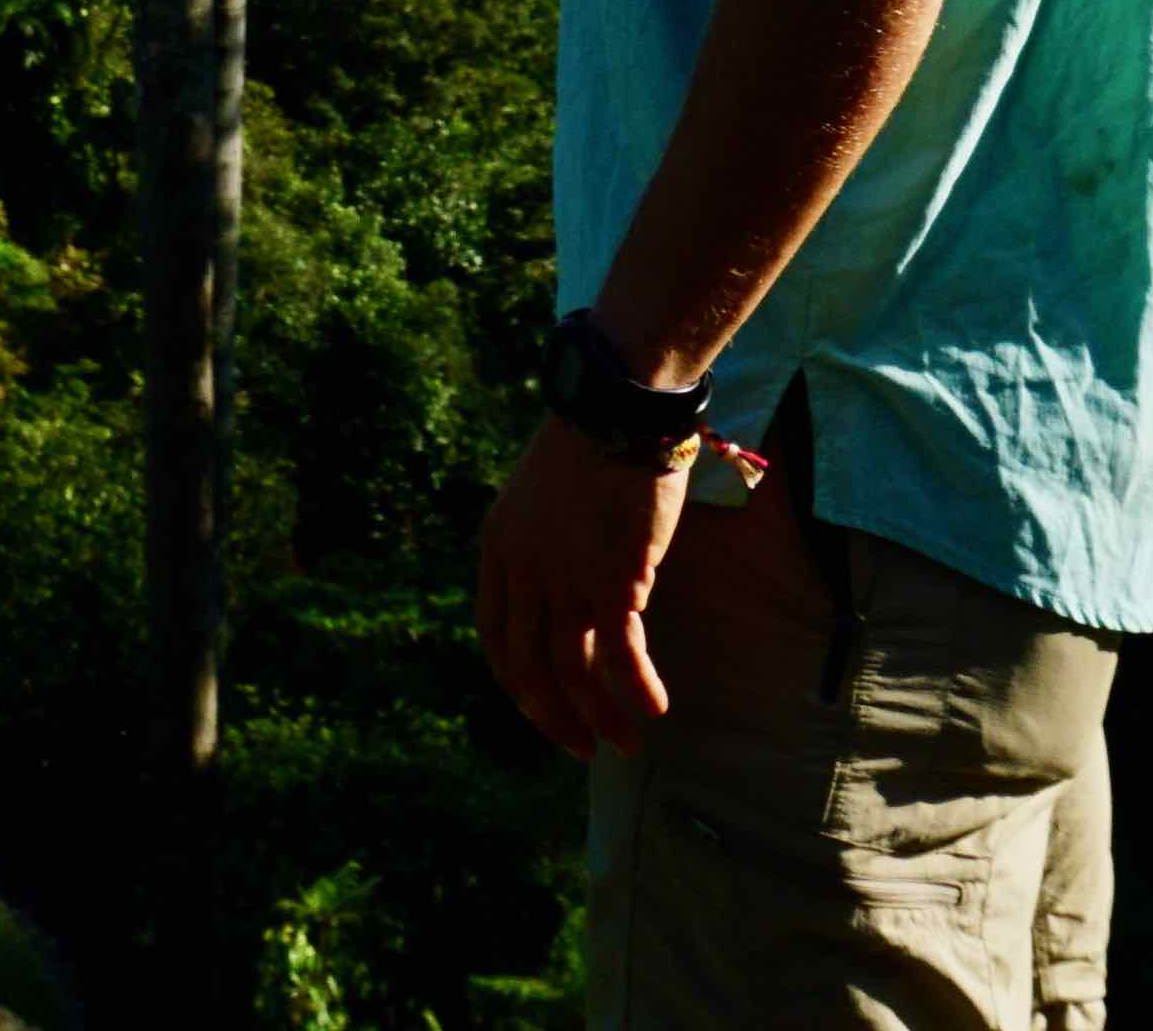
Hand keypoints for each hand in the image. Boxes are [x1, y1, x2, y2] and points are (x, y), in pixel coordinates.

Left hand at [475, 416, 693, 755]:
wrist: (620, 407)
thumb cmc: (594, 445)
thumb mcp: (547, 502)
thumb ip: (548, 552)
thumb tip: (580, 605)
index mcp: (498, 549)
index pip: (497, 639)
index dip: (520, 685)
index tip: (546, 710)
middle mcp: (523, 571)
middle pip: (527, 668)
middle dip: (555, 718)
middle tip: (584, 745)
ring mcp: (564, 579)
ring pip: (573, 671)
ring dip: (599, 716)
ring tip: (627, 742)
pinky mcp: (612, 582)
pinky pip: (623, 655)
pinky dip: (637, 689)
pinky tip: (656, 708)